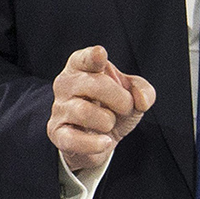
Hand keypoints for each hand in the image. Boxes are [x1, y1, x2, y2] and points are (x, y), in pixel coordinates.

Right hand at [47, 45, 155, 171]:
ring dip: (107, 120)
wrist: (100, 138)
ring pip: (84, 111)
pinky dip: (93, 143)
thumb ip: (142, 90)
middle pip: (94, 85)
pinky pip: (72, 139)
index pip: (85, 58)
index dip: (93, 56)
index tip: (100, 55)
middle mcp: (66, 83)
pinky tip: (105, 142)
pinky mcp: (57, 133)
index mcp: (82, 65)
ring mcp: (59, 108)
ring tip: (110, 123)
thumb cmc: (113, 106)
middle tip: (127, 107)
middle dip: (120, 99)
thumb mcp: (132, 93)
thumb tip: (141, 100)